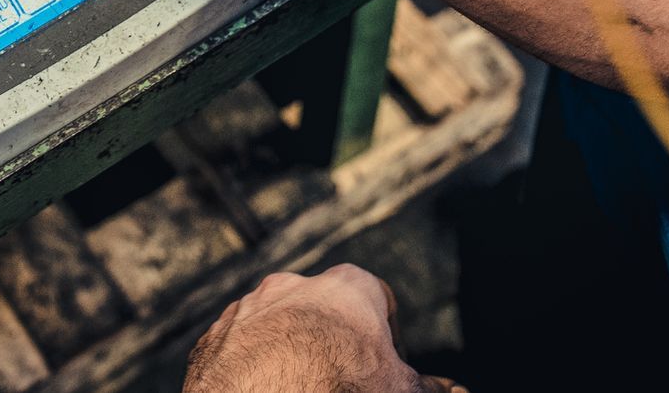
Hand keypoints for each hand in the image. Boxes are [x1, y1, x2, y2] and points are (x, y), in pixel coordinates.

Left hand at [183, 265, 461, 391]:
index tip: (381, 365)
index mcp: (347, 288)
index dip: (383, 335)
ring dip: (284, 353)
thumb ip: (429, 387)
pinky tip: (262, 391)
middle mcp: (293, 286)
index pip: (375, 300)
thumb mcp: (399, 390)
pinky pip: (236, 351)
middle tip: (337, 380)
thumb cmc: (340, 388)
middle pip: (321, 312)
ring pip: (273, 328)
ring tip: (295, 387)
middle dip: (330, 342)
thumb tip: (456, 392)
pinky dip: (248, 370)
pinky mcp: (212, 339)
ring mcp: (247, 309)